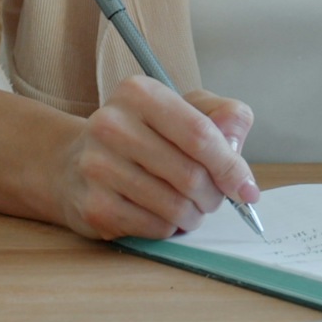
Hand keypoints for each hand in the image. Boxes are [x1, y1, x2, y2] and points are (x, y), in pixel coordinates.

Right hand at [50, 76, 258, 240]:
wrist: (74, 163)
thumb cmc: (142, 136)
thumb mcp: (182, 110)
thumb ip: (220, 116)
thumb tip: (236, 143)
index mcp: (139, 94)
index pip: (199, 133)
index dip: (231, 166)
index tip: (247, 189)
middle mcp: (112, 125)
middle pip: (190, 175)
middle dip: (213, 195)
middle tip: (212, 198)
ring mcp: (98, 167)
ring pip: (175, 206)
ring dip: (193, 215)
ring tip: (187, 207)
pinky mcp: (94, 206)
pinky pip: (155, 228)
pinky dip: (169, 228)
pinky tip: (159, 214)